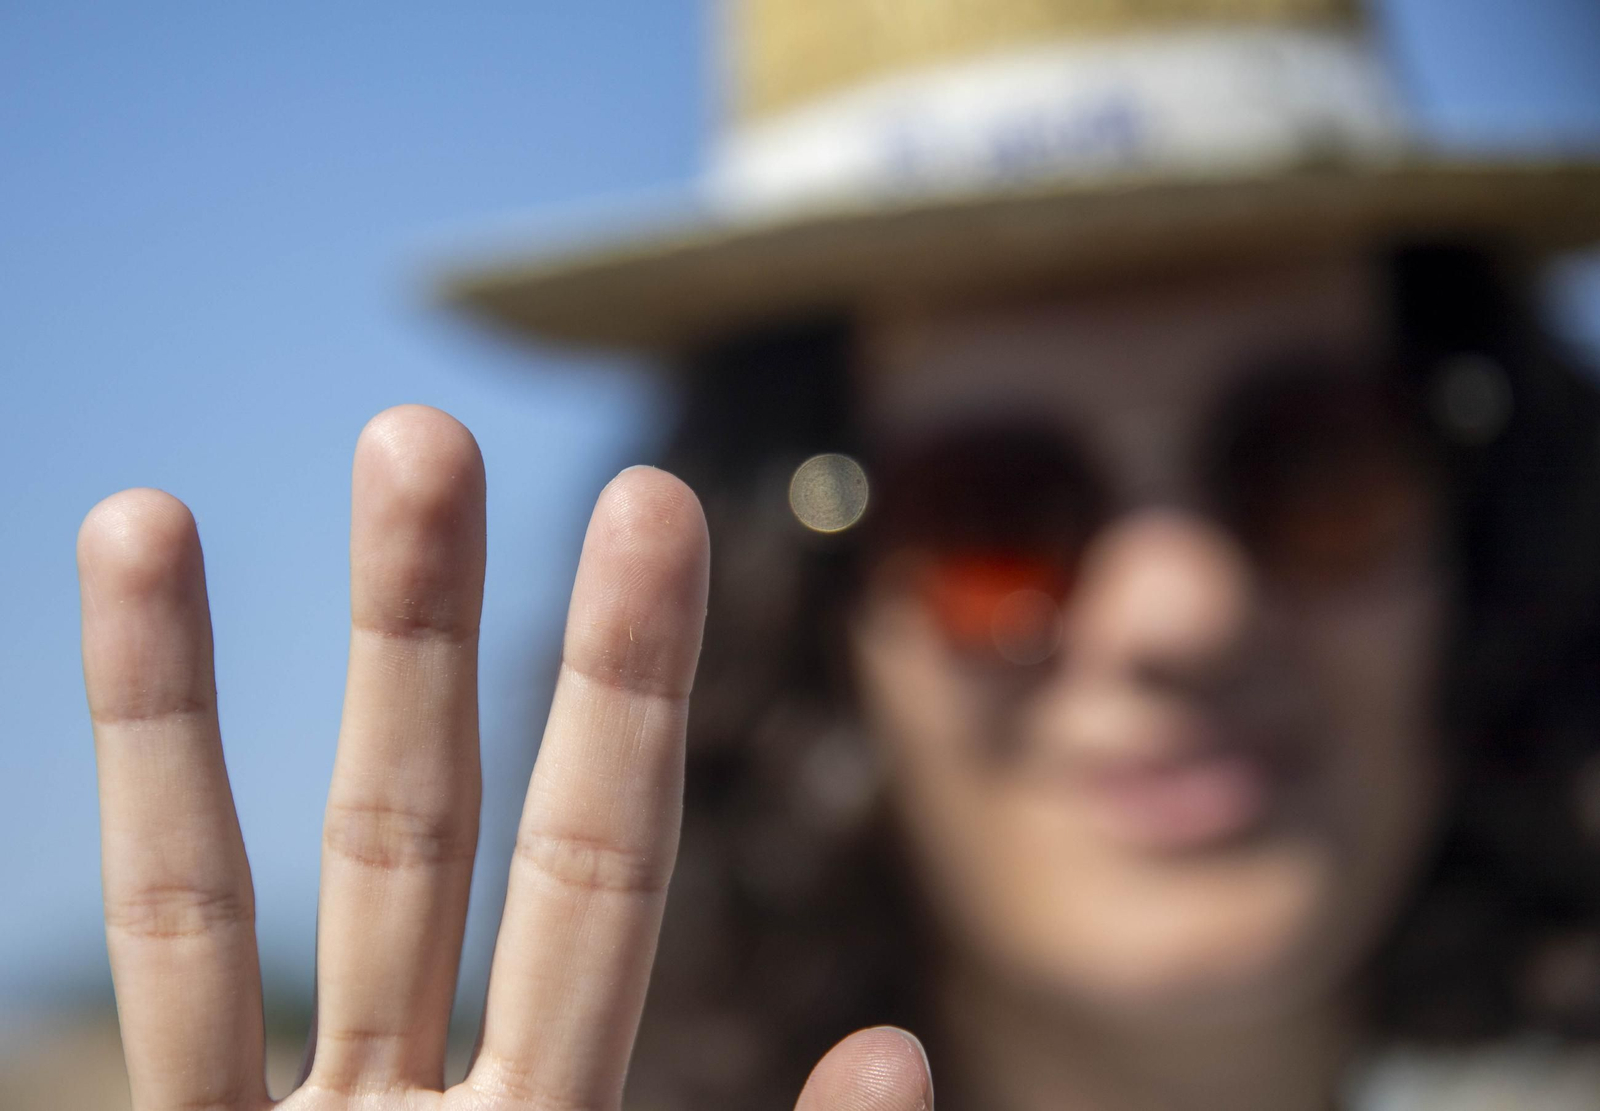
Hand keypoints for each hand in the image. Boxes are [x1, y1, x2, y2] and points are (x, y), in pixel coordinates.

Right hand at [77, 405, 932, 1110]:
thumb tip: (897, 1046)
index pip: (602, 865)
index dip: (622, 687)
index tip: (649, 508)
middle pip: (424, 827)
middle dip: (417, 632)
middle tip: (423, 427)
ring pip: (233, 896)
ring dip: (189, 704)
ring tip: (144, 512)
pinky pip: (142, 1012)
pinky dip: (127, 829)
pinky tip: (105, 653)